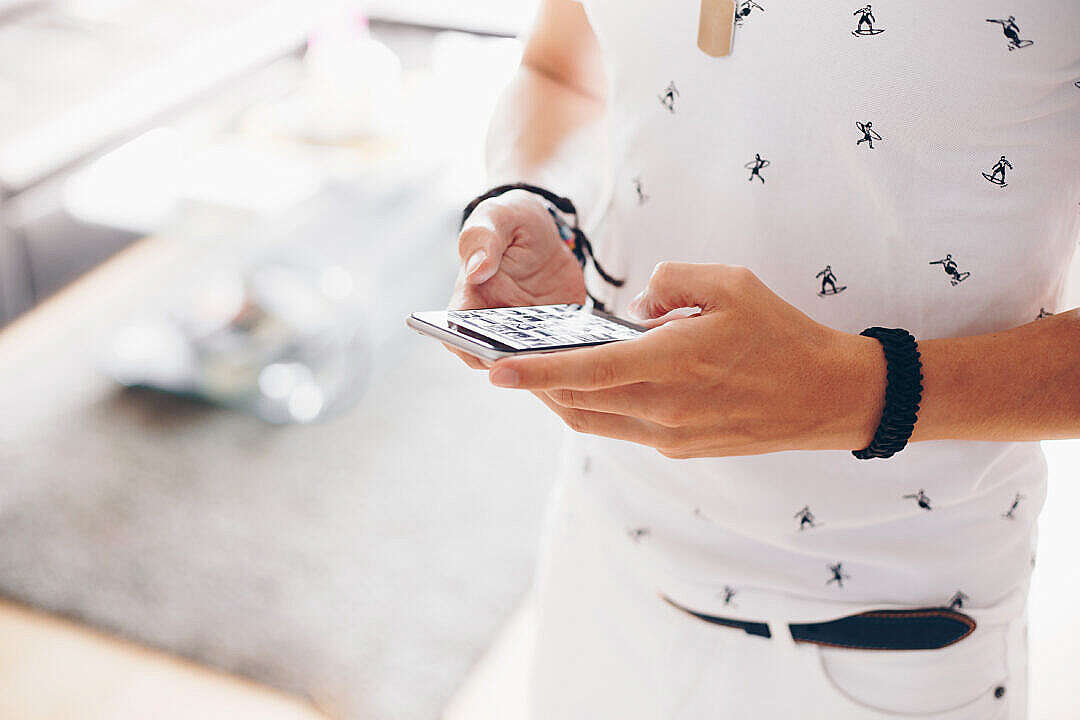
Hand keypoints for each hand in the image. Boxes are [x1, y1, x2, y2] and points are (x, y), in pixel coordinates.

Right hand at [444, 189, 586, 368]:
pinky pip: (560, 352)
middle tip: (534, 358)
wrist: (547, 233)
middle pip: (495, 355)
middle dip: (511, 363)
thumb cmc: (512, 222)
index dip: (466, 347)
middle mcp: (493, 322)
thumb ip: (483, 239)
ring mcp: (524, 332)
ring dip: (544, 364)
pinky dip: (572, 355)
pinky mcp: (552, 335)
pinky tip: (591, 349)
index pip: (457, 332)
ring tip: (565, 357)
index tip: (485, 351)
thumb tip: (476, 269)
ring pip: (530, 362)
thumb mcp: (497, 218)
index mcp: (470, 297)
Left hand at [485, 262, 885, 457]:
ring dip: (561, 399)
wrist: (826, 396)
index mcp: (674, 363)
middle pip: (578, 403)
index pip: (589, 372)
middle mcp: (665, 409)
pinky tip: (590, 384)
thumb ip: (671, 280)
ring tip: (538, 374)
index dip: (537, 374)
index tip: (494, 371)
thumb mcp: (731, 282)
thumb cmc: (781, 333)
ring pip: (594, 421)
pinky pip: (620, 428)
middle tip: (507, 364)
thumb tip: (635, 306)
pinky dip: (594, 407)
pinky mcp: (679, 447)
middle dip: (537, 386)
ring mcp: (671, 435)